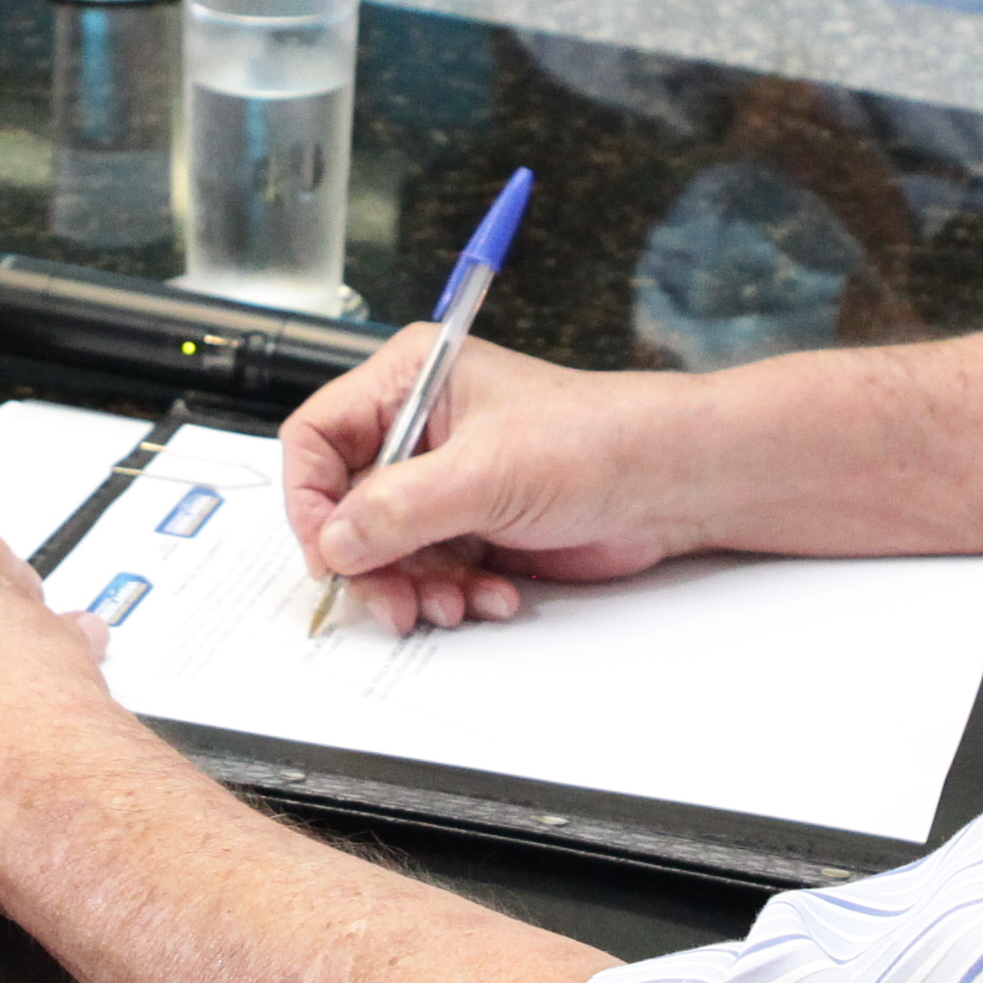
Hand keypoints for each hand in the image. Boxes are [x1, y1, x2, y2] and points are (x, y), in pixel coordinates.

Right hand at [278, 332, 719, 631]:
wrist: (672, 485)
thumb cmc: (597, 440)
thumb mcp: (485, 472)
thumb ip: (399, 508)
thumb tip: (334, 541)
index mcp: (409, 380)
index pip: (316, 437)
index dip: (310, 499)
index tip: (329, 553)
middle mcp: (418, 429)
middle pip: (345, 505)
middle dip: (370, 562)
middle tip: (396, 601)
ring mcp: (445, 481)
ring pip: (386, 550)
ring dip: (416, 587)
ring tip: (456, 602)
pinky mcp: (472, 526)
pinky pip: (429, 572)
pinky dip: (453, 594)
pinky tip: (494, 595)